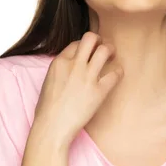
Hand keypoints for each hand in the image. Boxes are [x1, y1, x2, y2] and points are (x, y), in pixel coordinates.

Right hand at [33, 31, 122, 145]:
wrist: (52, 127)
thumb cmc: (47, 109)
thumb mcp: (49, 80)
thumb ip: (61, 69)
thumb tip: (72, 66)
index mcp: (59, 62)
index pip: (77, 43)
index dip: (85, 46)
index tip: (89, 53)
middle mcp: (74, 65)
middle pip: (90, 38)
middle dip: (99, 40)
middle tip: (102, 48)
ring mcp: (87, 77)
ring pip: (105, 50)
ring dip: (111, 50)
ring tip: (112, 56)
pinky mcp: (99, 91)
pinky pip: (115, 74)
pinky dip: (118, 72)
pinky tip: (116, 75)